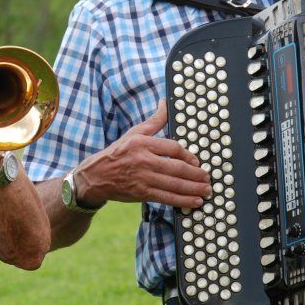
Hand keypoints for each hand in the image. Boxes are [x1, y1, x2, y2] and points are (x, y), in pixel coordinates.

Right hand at [75, 100, 211, 208]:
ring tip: (206, 190)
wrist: (96, 175)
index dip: (188, 155)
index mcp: (142, 143)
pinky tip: (194, 201)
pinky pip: (166, 197)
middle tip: (208, 178)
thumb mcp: (134, 132)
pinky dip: (182, 200)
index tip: (197, 162)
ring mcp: (142, 178)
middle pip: (176, 168)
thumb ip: (154, 120)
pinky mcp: (141, 193)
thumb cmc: (118, 152)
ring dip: (193, 188)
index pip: (172, 148)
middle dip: (196, 174)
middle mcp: (143, 160)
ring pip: (173, 184)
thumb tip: (165, 103)